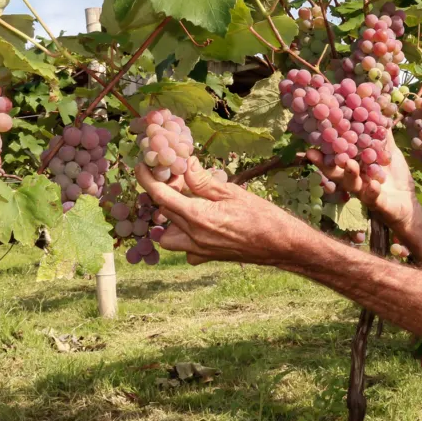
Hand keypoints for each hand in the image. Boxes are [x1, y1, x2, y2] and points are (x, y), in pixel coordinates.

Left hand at [135, 158, 300, 266]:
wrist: (280, 245)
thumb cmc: (261, 215)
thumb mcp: (231, 191)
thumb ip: (203, 180)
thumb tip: (185, 163)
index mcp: (198, 217)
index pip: (161, 196)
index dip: (147, 179)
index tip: (141, 166)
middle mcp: (193, 237)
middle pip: (163, 213)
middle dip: (163, 194)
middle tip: (175, 178)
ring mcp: (198, 250)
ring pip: (167, 237)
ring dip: (169, 220)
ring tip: (184, 204)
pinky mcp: (206, 257)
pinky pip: (185, 249)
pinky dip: (184, 237)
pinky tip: (197, 226)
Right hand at [306, 130, 421, 239]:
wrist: (408, 201)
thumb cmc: (394, 175)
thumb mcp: (389, 152)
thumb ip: (382, 135)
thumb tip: (378, 110)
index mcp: (354, 165)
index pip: (337, 154)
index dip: (326, 145)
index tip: (313, 133)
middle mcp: (354, 179)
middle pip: (335, 171)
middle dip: (324, 162)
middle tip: (312, 153)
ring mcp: (363, 192)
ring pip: (351, 183)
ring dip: (349, 173)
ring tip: (349, 163)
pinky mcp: (376, 203)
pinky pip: (372, 197)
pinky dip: (372, 191)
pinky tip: (373, 185)